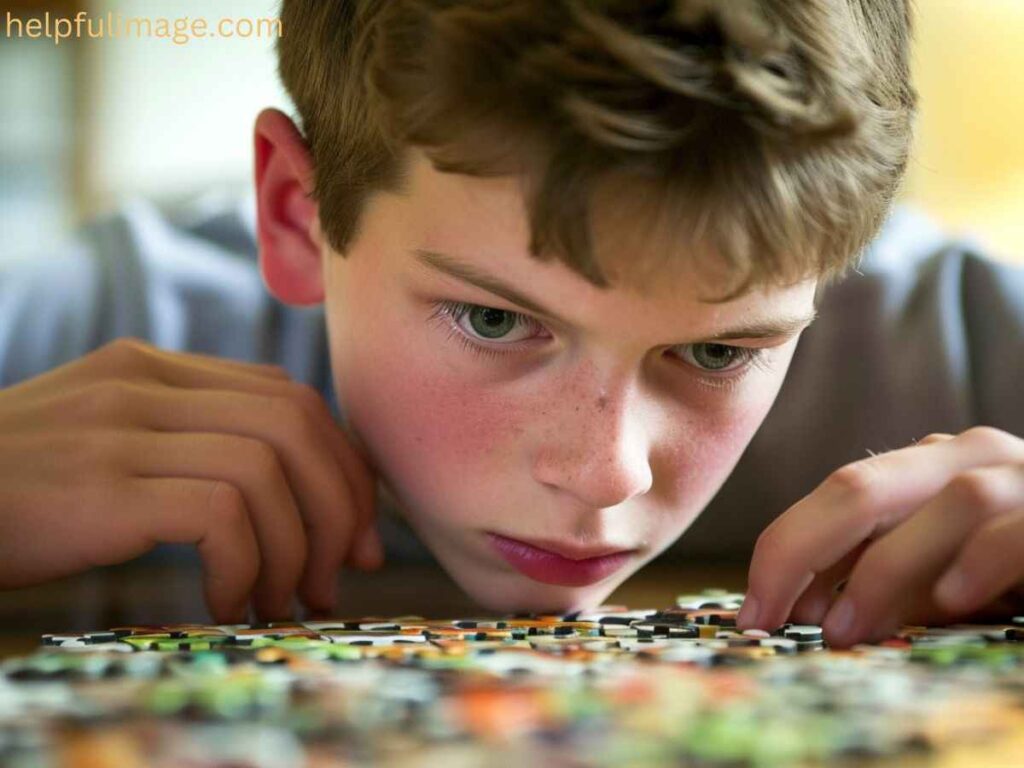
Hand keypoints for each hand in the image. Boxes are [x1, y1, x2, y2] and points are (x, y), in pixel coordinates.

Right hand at [0, 338, 381, 623]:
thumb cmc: (19, 492)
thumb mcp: (110, 446)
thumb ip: (191, 445)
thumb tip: (296, 498)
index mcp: (157, 369)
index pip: (291, 398)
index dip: (342, 465)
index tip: (356, 532)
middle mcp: (146, 384)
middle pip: (297, 425)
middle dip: (340, 506)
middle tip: (339, 574)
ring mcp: (121, 429)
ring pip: (268, 470)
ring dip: (295, 548)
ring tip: (280, 600)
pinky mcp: (101, 485)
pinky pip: (221, 515)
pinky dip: (246, 565)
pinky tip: (227, 602)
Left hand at [736, 427, 1023, 647]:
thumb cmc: (1014, 567)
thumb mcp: (939, 571)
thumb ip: (880, 573)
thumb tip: (799, 602)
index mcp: (927, 467)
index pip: (835, 494)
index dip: (784, 550)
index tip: (753, 612)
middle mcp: (971, 458)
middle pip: (862, 486)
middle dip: (801, 550)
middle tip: (770, 617)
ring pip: (945, 503)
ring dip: (887, 571)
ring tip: (847, 630)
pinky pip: (1020, 526)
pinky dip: (983, 561)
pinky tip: (951, 601)